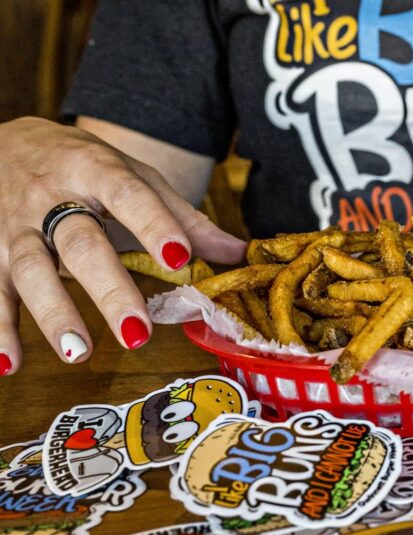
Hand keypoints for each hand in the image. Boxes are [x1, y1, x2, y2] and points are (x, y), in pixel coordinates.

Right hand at [0, 117, 245, 373]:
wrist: (3, 142)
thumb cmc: (83, 166)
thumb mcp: (131, 175)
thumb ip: (179, 216)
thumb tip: (238, 253)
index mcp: (95, 170)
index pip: (128, 196)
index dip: (153, 226)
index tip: (179, 259)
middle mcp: (50, 196)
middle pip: (80, 244)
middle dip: (108, 289)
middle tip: (138, 332)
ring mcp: (13, 225)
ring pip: (29, 269)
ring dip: (53, 314)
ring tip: (78, 353)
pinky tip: (9, 364)